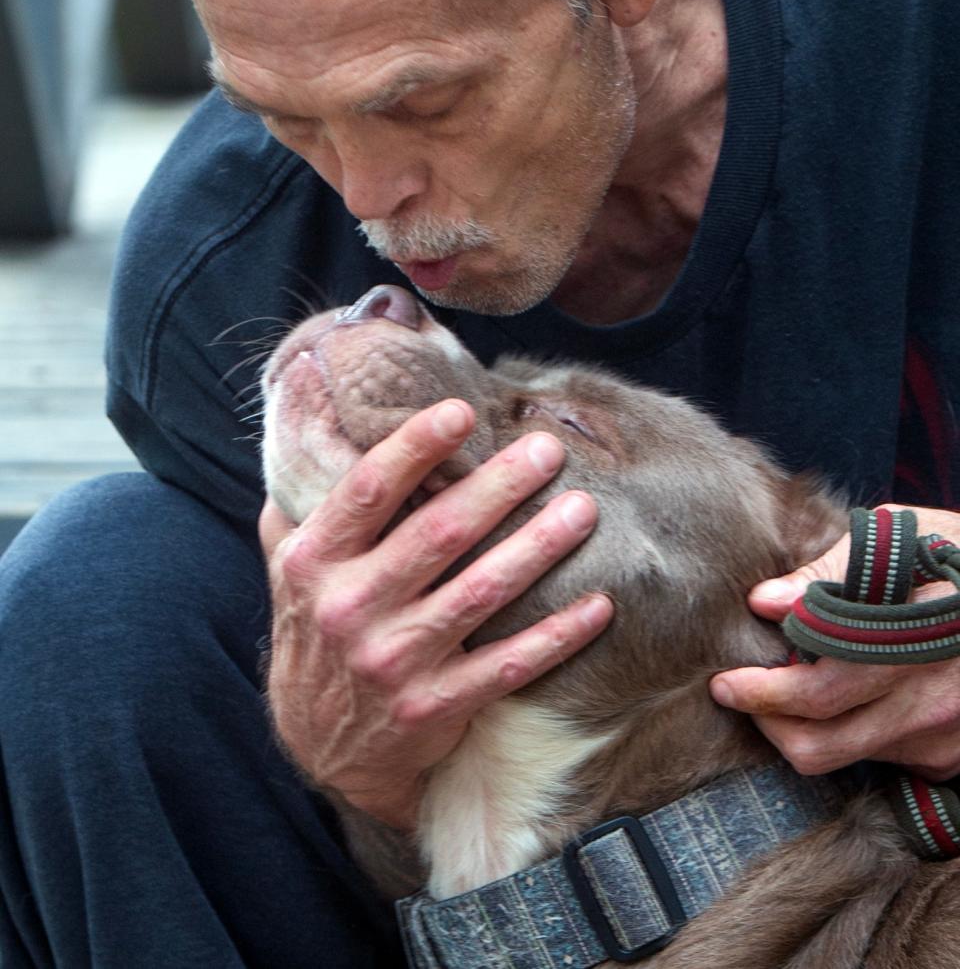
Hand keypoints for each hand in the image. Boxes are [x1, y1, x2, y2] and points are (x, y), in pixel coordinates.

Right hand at [260, 397, 613, 828]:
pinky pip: (508, 665)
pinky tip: (598, 605)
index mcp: (316, 560)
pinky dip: (556, 635)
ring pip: (481, 593)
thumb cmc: (317, 628)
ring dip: (539, 547)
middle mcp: (350, 608)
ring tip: (582, 509)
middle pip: (438, 534)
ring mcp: (393, 661)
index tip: (462, 410)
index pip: (369, 490)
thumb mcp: (292, 566)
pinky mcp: (434, 706)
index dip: (415, 447)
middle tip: (547, 449)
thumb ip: (305, 499)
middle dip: (500, 486)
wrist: (317, 744)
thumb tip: (320, 420)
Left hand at [710, 505, 959, 781]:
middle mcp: (930, 696)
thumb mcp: (900, 536)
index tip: (724, 682)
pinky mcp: (951, 757)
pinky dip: (853, 732)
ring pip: (846, 756)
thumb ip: (829, 569)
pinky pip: (883, 759)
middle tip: (737, 692)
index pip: (821, 688)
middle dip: (768, 721)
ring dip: (804, 728)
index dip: (764, 691)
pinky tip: (851, 695)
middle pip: (822, 740)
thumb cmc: (958, 554)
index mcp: (914, 636)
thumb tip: (764, 601)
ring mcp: (944, 734)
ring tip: (789, 686)